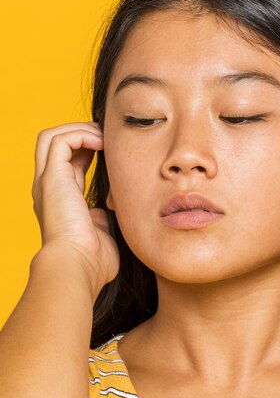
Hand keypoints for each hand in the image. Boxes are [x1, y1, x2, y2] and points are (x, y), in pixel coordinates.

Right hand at [32, 122, 119, 296]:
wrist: (78, 267)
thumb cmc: (93, 261)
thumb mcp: (102, 234)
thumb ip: (103, 220)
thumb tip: (107, 213)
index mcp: (60, 200)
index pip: (69, 162)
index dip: (89, 149)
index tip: (113, 149)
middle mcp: (48, 188)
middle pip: (55, 144)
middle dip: (81, 133)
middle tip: (108, 137)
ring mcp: (47, 182)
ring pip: (51, 136)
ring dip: (80, 129)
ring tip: (104, 136)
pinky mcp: (52, 177)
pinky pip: (61, 139)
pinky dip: (81, 134)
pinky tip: (102, 143)